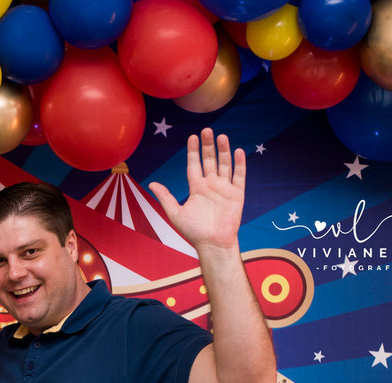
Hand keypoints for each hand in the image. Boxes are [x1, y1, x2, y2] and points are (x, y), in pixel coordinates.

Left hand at [147, 128, 243, 252]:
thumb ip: (165, 197)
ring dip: (223, 151)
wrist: (213, 244)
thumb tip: (152, 183)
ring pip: (225, 164)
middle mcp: (210, 185)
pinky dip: (240, 164)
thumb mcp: (175, 213)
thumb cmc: (194, 231)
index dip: (193, 151)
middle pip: (209, 160)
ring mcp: (224, 188)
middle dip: (208, 146)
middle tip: (206, 130)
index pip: (194, 165)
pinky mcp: (237, 194)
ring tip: (221, 136)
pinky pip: (239, 176)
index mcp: (196, 188)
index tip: (192, 136)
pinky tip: (238, 151)